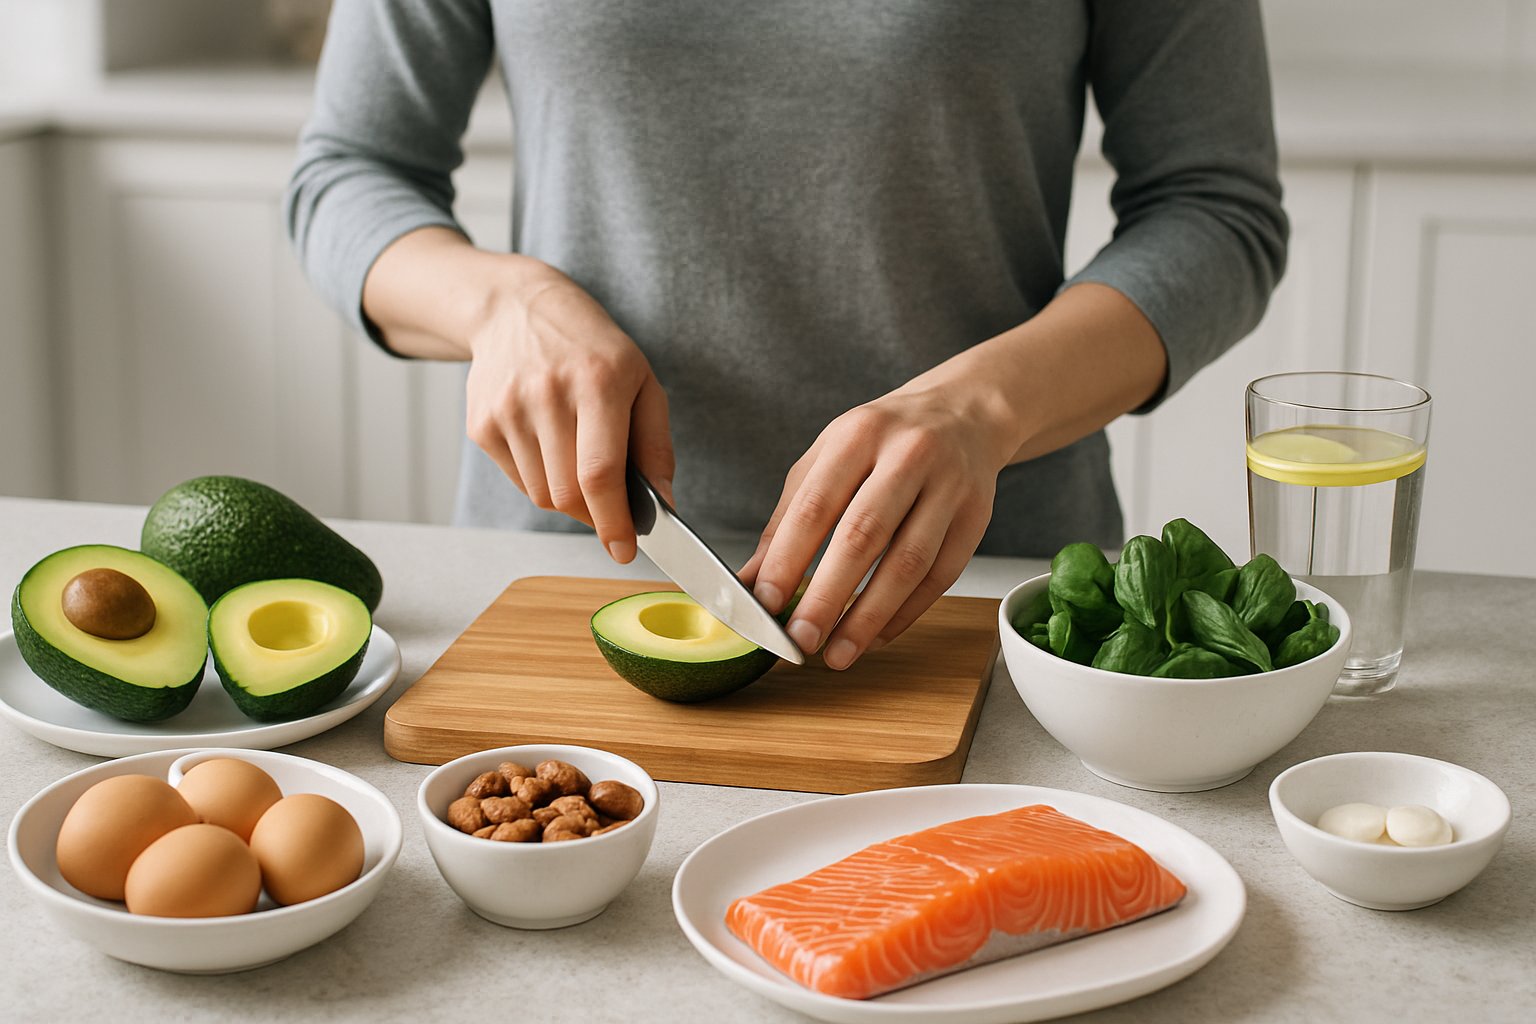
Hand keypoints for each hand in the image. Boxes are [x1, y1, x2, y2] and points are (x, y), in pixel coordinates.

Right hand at [464, 264, 674, 561]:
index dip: (613, 521)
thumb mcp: (641, 381)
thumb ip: (655, 446)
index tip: (624, 550)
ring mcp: (508, 410)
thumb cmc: (591, 348)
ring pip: (542, 495)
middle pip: (568, 494)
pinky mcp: (481, 424)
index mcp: (598, 381)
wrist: (517, 309)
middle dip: (595, 515)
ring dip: (568, 496)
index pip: (600, 473)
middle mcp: (548, 394)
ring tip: (577, 456)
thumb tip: (663, 505)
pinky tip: (548, 444)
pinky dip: (541, 479)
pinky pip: (518, 481)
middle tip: (609, 507)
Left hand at [739, 375, 1016, 670]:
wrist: (963, 414)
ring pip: (909, 562)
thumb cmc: (881, 442)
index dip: (789, 559)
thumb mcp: (826, 459)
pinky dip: (906, 612)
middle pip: (864, 536)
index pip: (817, 505)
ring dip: (869, 616)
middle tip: (800, 640)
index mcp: (858, 435)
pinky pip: (941, 575)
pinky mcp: (977, 517)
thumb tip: (752, 581)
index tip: (766, 603)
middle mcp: (907, 456)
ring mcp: (949, 486)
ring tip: (838, 653)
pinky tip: (877, 635)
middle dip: (828, 596)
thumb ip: (787, 518)